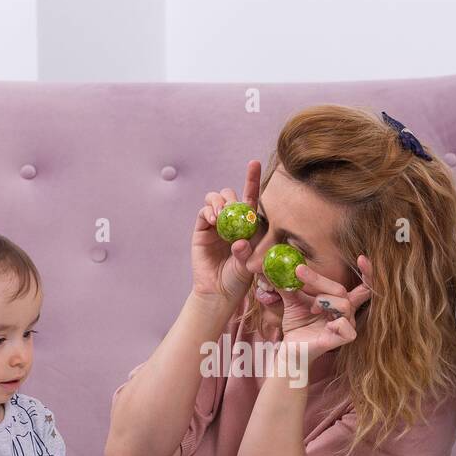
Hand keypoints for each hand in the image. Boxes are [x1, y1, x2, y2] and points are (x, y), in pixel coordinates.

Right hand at [191, 160, 261, 303]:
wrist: (218, 291)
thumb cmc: (238, 279)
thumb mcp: (248, 266)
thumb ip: (246, 253)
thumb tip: (240, 241)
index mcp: (249, 225)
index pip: (251, 198)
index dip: (252, 179)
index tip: (253, 163)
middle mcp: (233, 221)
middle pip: (231, 195)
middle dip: (231, 198)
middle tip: (230, 212)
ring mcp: (216, 224)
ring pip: (217, 198)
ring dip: (219, 202)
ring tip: (221, 217)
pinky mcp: (202, 229)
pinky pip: (204, 212)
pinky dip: (208, 211)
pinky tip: (214, 220)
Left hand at [279, 255, 373, 359]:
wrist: (291, 347)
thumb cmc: (297, 325)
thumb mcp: (291, 300)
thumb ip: (287, 283)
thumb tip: (271, 266)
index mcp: (339, 301)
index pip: (362, 285)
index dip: (367, 272)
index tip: (361, 258)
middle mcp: (346, 313)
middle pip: (341, 289)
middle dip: (319, 280)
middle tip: (298, 272)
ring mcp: (344, 326)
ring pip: (344, 304)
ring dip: (323, 301)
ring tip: (310, 308)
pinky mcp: (340, 340)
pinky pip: (346, 328)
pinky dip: (336, 323)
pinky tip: (325, 325)